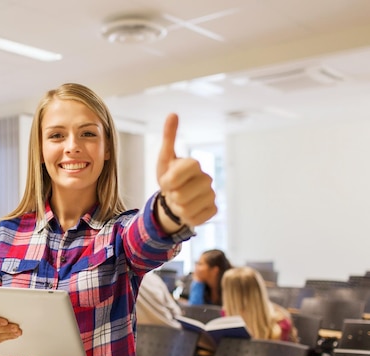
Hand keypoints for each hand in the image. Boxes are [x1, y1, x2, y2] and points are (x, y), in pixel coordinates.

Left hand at [156, 113, 216, 229]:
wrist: (175, 196)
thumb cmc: (169, 175)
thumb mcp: (164, 158)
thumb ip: (169, 137)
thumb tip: (173, 114)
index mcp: (194, 164)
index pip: (176, 177)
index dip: (167, 181)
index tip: (166, 180)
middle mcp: (207, 178)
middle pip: (180, 196)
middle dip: (170, 196)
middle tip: (172, 191)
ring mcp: (212, 195)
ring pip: (185, 210)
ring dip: (176, 208)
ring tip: (178, 200)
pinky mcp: (213, 210)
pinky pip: (194, 219)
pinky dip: (185, 218)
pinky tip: (187, 209)